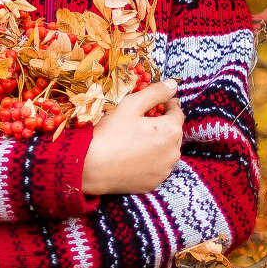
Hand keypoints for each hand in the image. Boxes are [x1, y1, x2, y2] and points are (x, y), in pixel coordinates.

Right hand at [82, 78, 183, 195]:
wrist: (89, 167)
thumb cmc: (110, 133)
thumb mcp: (131, 105)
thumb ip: (155, 92)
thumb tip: (173, 84)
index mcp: (170, 130)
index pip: (176, 111)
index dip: (166, 104)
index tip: (154, 103)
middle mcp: (173, 153)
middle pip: (172, 132)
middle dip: (161, 124)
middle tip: (140, 121)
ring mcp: (163, 171)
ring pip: (165, 150)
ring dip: (156, 143)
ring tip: (134, 139)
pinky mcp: (153, 184)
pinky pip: (156, 167)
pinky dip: (148, 160)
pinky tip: (131, 156)